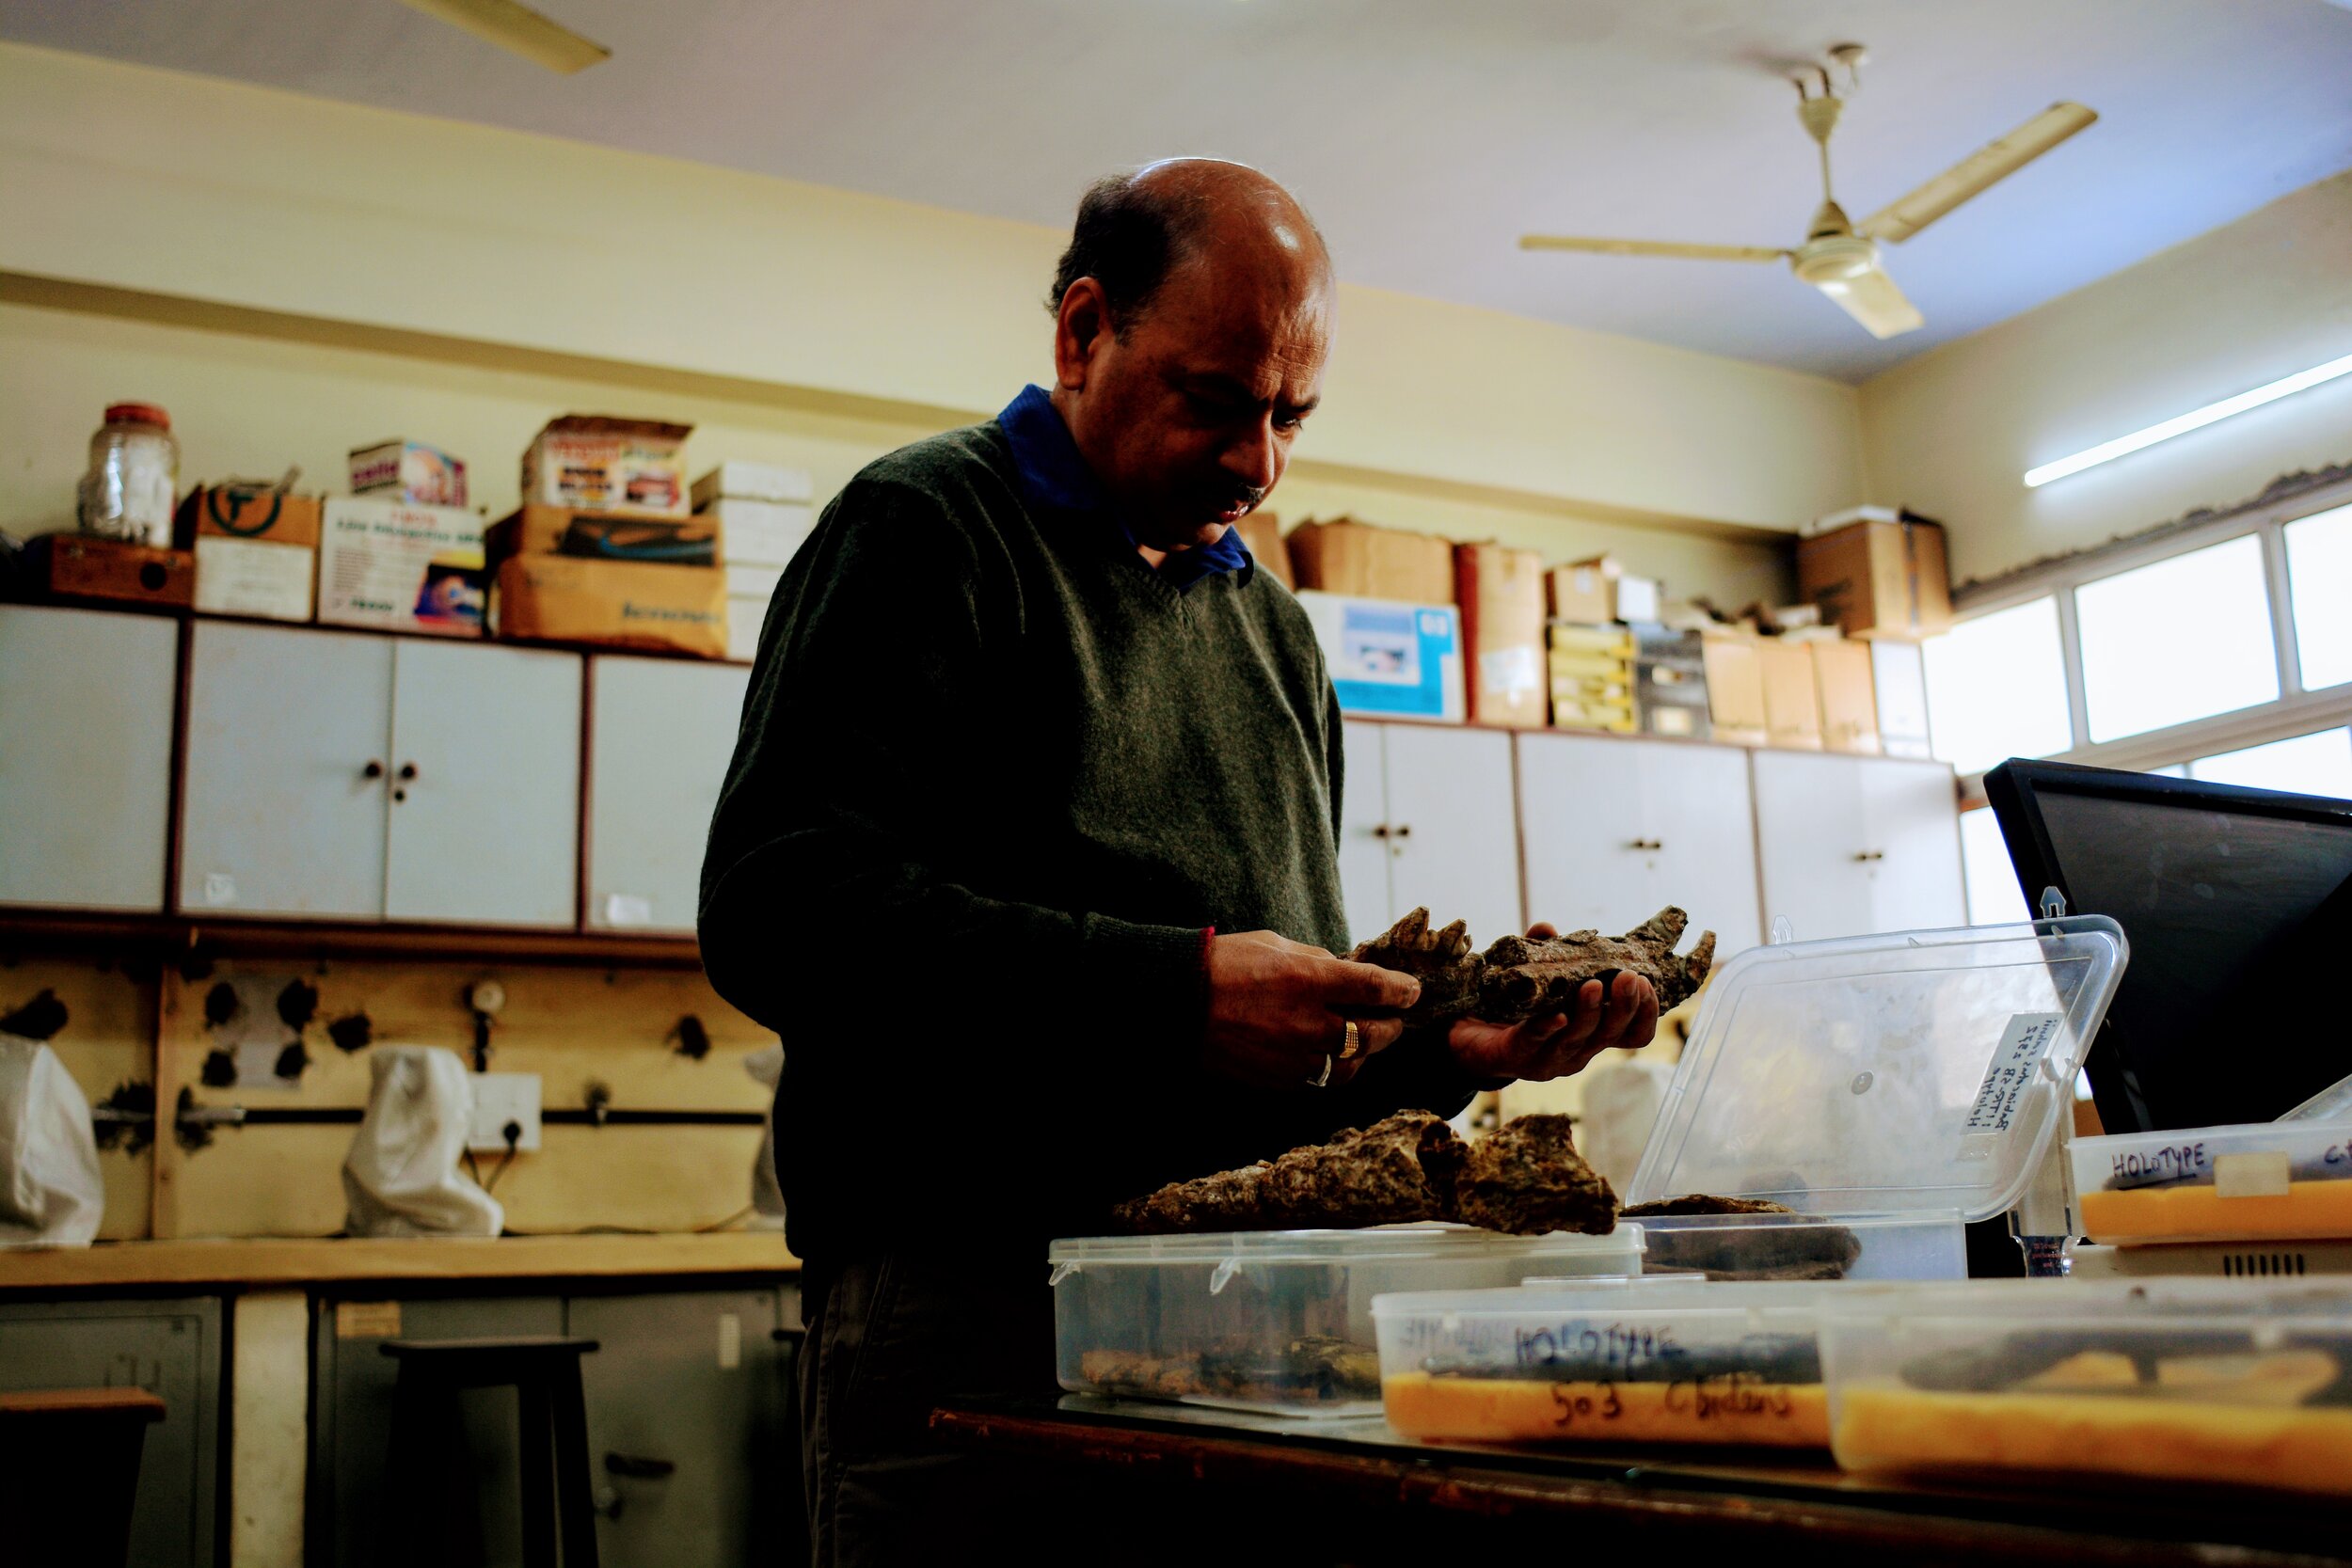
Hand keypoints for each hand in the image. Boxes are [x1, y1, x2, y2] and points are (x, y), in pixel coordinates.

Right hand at [1203, 930, 1419, 1088]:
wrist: (1175, 1002)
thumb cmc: (1223, 964)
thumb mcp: (1275, 944)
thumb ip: (1318, 960)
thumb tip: (1348, 971)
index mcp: (1308, 980)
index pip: (1375, 987)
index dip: (1401, 989)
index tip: (1411, 991)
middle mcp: (1306, 1023)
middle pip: (1373, 1033)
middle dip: (1392, 1025)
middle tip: (1395, 1019)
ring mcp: (1292, 1057)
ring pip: (1352, 1065)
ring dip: (1366, 1054)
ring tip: (1367, 1042)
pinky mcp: (1277, 1080)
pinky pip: (1321, 1081)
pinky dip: (1335, 1070)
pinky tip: (1334, 1057)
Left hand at [1446, 922, 1659, 1083]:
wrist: (1469, 1038)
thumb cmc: (1514, 1009)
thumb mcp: (1538, 979)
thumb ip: (1546, 954)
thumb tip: (1547, 928)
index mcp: (1591, 1033)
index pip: (1633, 1033)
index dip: (1645, 1013)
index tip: (1647, 984)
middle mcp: (1577, 1051)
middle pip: (1610, 1035)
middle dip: (1624, 1006)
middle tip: (1629, 978)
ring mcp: (1548, 1059)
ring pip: (1577, 1040)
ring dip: (1589, 1013)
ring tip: (1593, 985)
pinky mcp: (1517, 1058)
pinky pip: (1534, 1043)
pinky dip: (1546, 1028)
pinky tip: (1556, 1015)